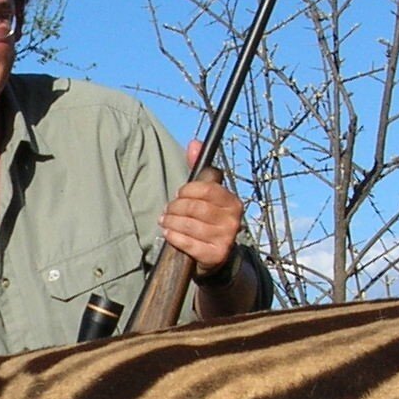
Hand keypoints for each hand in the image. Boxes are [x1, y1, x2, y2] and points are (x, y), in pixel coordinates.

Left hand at [159, 139, 244, 277]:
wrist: (216, 256)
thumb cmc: (208, 220)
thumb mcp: (206, 196)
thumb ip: (200, 171)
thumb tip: (194, 143)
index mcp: (233, 202)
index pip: (206, 188)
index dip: (187, 190)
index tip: (179, 194)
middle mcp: (233, 220)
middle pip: (195, 207)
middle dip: (175, 207)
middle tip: (167, 210)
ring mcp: (225, 239)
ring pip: (190, 225)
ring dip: (171, 222)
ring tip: (165, 221)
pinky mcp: (215, 255)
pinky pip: (188, 243)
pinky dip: (174, 236)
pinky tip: (168, 233)